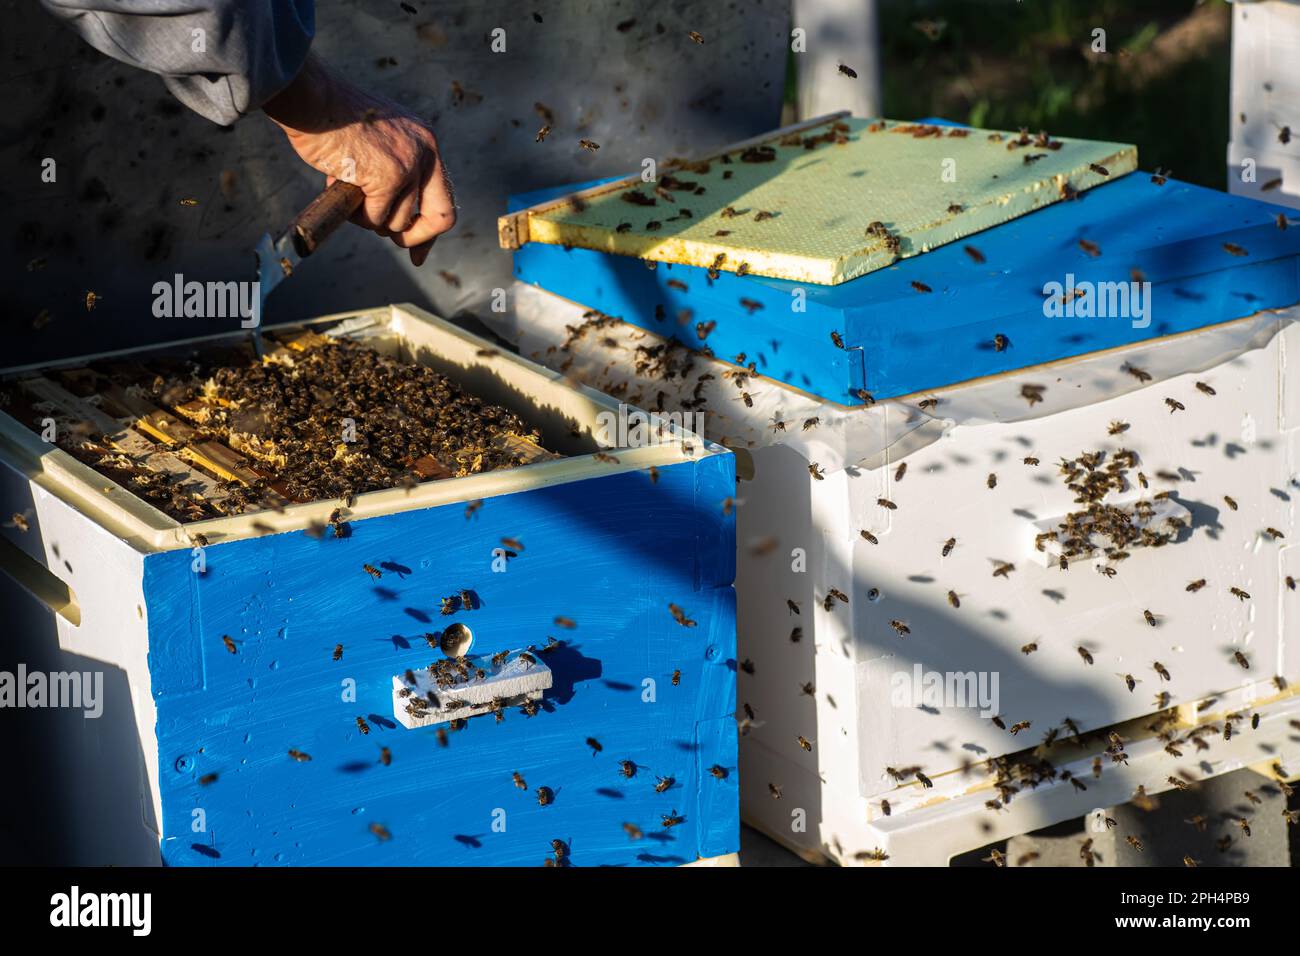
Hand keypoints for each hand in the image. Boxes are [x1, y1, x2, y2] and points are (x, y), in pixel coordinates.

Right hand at [263, 54, 454, 265]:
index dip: (430, 229)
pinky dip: (356, 213)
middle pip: (439, 219)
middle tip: (395, 243)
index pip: (444, 198)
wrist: (314, 98)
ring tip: (348, 191)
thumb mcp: (378, 141)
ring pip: (398, 222)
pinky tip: (340, 186)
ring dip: (370, 218)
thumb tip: (390, 217)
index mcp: (426, 142)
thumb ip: (393, 171)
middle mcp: (426, 152)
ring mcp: (409, 165)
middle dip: (414, 238)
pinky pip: (375, 218)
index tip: (417, 253)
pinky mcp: (388, 177)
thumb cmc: (334, 119)